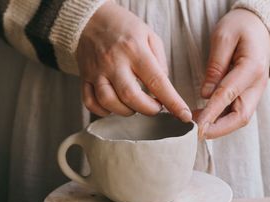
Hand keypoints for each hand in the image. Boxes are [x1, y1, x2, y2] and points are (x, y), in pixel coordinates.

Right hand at [78, 1, 191, 121]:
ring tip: (135, 105)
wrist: (90, 18)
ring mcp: (97, 70)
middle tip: (155, 107)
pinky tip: (114, 106)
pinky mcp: (85, 77)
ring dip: (126, 111)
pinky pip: (90, 102)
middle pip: (130, 96)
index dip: (172, 102)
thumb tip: (163, 89)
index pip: (157, 81)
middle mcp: (114, 61)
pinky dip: (103, 111)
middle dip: (148, 109)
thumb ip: (160, 62)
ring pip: (108, 102)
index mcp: (135, 49)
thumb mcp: (150, 36)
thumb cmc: (124, 28)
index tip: (184, 115)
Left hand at [194, 9, 269, 138]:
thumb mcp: (223, 38)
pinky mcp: (247, 94)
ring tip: (194, 123)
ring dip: (217, 126)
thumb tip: (205, 94)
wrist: (258, 26)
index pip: (229, 95)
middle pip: (240, 116)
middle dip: (218, 129)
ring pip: (238, 118)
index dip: (212, 113)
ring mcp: (254, 91)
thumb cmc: (240, 27)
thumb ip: (215, 66)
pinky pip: (235, 111)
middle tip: (196, 133)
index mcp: (252, 68)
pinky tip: (202, 117)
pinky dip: (220, 118)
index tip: (197, 126)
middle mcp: (257, 84)